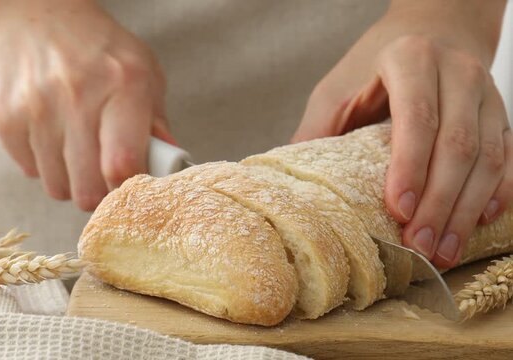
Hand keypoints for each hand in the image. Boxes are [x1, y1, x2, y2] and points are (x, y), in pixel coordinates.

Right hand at [0, 0, 173, 210]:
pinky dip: (42, 164)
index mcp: (123, 84)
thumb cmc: (94, 46)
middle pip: (88, 190)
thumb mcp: (141, 71)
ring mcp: (36, 107)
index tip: (129, 187)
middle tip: (102, 174)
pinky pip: (29, 172)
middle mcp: (77, 95)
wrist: (27, 12)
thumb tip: (168, 166)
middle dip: (99, 192)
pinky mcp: (4, 117)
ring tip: (75, 149)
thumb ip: (157, 122)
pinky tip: (50, 135)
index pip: (122, 165)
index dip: (127, 190)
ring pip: (57, 188)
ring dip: (70, 179)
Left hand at [292, 1, 510, 267]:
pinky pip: (507, 159)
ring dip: (466, 210)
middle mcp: (456, 72)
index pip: (417, 117)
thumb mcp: (337, 87)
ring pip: (488, 157)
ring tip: (444, 250)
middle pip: (457, 145)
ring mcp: (486, 93)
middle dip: (439, 203)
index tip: (398, 210)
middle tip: (420, 246)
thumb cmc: (374, 63)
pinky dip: (496, 194)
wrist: (434, 26)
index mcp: (411, 60)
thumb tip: (289, 184)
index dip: (410, 166)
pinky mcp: (501, 114)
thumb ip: (318, 130)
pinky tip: (477, 223)